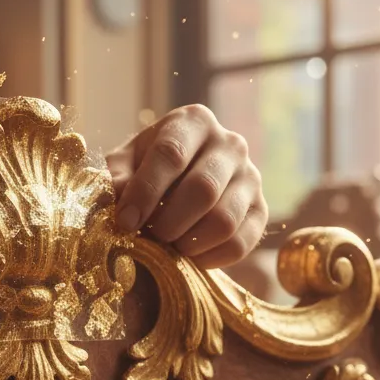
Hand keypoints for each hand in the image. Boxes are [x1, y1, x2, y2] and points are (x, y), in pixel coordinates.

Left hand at [105, 104, 267, 268]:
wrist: (181, 181)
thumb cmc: (146, 168)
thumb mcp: (125, 164)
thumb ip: (118, 179)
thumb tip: (121, 202)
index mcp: (193, 122)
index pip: (171, 154)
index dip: (145, 192)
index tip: (125, 221)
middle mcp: (230, 144)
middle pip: (202, 189)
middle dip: (168, 222)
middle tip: (149, 237)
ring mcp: (251, 176)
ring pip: (223, 220)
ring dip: (189, 243)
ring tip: (167, 247)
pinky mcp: (260, 209)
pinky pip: (240, 243)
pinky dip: (209, 258)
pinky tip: (188, 256)